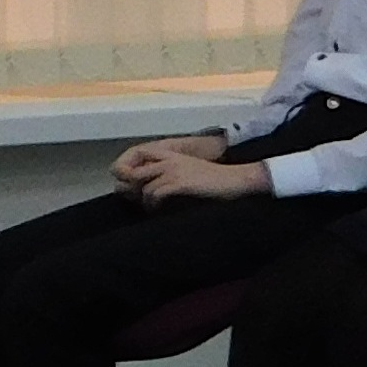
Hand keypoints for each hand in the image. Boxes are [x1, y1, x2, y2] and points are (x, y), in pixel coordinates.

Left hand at [132, 151, 274, 204]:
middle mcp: (170, 160)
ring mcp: (174, 171)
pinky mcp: (180, 183)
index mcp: (173, 155)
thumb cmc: (217, 180)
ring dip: (145, 201)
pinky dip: (154, 205)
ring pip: (144, 186)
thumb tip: (159, 187)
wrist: (236, 180)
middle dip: (132, 189)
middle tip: (138, 202)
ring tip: (152, 209)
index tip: (133, 186)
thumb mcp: (193, 170)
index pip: (140, 155)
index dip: (131, 170)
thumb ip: (175, 173)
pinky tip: (160, 211)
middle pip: (136, 172)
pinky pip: (156, 194)